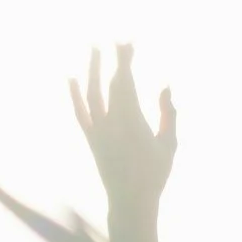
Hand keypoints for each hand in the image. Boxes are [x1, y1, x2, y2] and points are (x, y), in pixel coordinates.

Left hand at [70, 45, 176, 210]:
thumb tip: (165, 86)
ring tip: (94, 48)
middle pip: (111, 83)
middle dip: (115, 60)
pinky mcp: (90, 140)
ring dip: (92, 69)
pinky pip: (80, 112)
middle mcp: (112, 124)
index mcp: (133, 122)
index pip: (125, 82)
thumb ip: (167, 114)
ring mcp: (98, 131)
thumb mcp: (169, 144)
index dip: (125, 61)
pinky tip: (72, 77)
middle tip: (119, 40)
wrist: (130, 201)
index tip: (128, 43)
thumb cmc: (154, 174)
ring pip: (92, 93)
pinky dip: (75, 94)